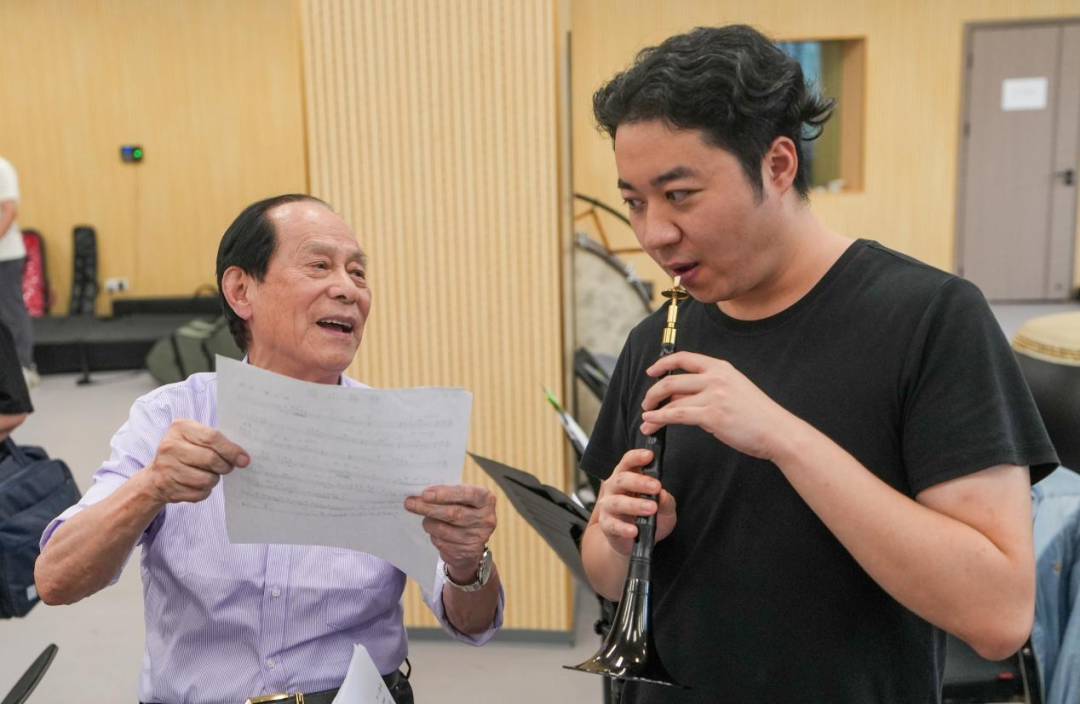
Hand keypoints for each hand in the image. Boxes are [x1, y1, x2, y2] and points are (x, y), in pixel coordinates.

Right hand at [142, 420, 248, 504]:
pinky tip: (198, 484)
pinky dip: (205, 491)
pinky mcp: (168, 488)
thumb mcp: (195, 437)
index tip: (243, 459)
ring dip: (214, 479)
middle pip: (211, 459)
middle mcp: (170, 446)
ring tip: (209, 474)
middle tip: (227, 467)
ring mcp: (167, 468)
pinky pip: (199, 493)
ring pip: (206, 479)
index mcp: (180, 428)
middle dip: (225, 466)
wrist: (156, 476)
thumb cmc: (185, 452)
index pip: (212, 437)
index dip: (231, 450)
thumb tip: (242, 458)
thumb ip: (217, 442)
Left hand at [405, 485, 495, 581]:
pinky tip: (434, 531)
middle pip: (453, 513)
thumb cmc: (464, 511)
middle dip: (428, 508)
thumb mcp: (464, 499)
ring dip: (429, 523)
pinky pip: (442, 543)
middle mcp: (486, 519)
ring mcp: (477, 537)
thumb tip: (421, 494)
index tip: (424, 494)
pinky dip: (434, 535)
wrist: (473, 540)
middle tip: (410, 503)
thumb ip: (448, 494)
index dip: (445, 494)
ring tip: (425, 518)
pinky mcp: (467, 552)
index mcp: (486, 499)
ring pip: (444, 529)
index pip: (466, 494)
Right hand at [594, 449, 676, 556]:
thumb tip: (663, 495)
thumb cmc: (648, 519)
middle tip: (656, 487)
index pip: (628, 462)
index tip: (649, 455)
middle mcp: (614, 489)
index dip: (637, 457)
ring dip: (635, 504)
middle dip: (639, 481)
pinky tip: (634, 530)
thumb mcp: (665, 510)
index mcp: (627, 477)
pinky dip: (623, 528)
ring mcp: (608, 506)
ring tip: (651, 508)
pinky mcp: (606, 525)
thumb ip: (666, 501)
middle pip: (621, 479)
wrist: (633, 543)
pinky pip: (612, 525)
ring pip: (617, 502)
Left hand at [640, 352, 792, 460]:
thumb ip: (710, 387)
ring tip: (646, 419)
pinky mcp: (712, 415)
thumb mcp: (735, 389)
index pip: (684, 358)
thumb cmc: (757, 415)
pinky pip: (677, 415)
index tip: (652, 371)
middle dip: (653, 391)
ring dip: (653, 410)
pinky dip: (660, 418)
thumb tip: (681, 396)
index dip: (663, 363)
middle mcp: (715, 378)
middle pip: (671, 380)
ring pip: (671, 400)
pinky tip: (652, 422)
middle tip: (646, 402)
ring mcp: (713, 395)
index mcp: (721, 368)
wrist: (778, 431)